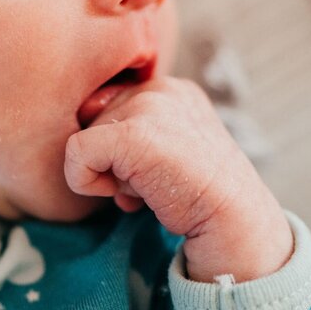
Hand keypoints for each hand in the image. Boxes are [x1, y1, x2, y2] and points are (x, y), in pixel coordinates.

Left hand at [64, 76, 291, 281]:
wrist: (234, 221)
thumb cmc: (198, 198)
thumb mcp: (167, 153)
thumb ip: (132, 138)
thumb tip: (78, 147)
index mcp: (172, 90)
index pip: (112, 108)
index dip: (120, 150)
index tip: (152, 174)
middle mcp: (160, 87)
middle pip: (94, 121)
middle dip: (113, 161)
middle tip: (153, 184)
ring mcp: (147, 106)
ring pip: (84, 137)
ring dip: (109, 175)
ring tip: (150, 187)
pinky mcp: (131, 133)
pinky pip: (76, 153)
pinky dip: (87, 182)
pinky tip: (127, 197)